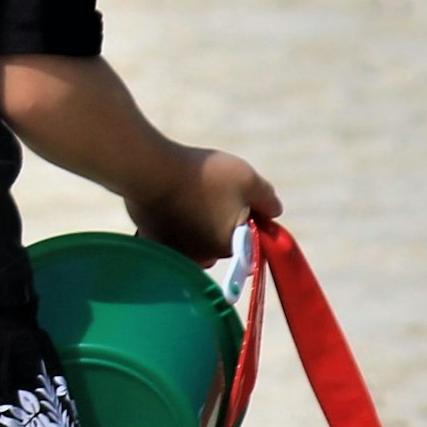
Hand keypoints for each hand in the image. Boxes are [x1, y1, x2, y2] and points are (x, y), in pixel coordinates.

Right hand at [125, 149, 279, 266]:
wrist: (151, 170)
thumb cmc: (203, 175)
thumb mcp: (248, 179)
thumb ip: (268, 198)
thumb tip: (275, 211)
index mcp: (231, 244)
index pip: (249, 240)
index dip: (247, 217)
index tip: (238, 196)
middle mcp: (205, 256)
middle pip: (219, 241)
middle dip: (219, 221)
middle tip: (211, 191)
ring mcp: (177, 251)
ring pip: (194, 240)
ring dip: (195, 224)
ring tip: (188, 193)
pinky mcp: (154, 242)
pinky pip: (169, 236)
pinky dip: (171, 224)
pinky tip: (168, 201)